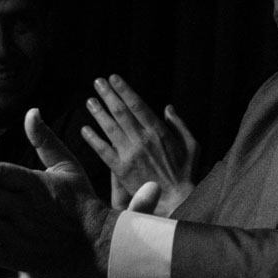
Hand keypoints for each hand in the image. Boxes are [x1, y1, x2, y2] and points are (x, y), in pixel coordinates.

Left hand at [83, 75, 197, 215]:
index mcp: (158, 131)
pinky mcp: (121, 170)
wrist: (176, 200)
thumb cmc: (186, 172)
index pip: (137, 104)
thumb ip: (180, 124)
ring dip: (98, 112)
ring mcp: (130, 154)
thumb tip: (168, 108)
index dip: (124, 89)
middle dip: (108, 95)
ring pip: (109, 128)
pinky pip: (103, 151)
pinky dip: (93, 139)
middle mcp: (142, 139)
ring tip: (89, 100)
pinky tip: (85, 129)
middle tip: (98, 82)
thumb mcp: (192, 144)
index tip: (114, 78)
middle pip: (120, 112)